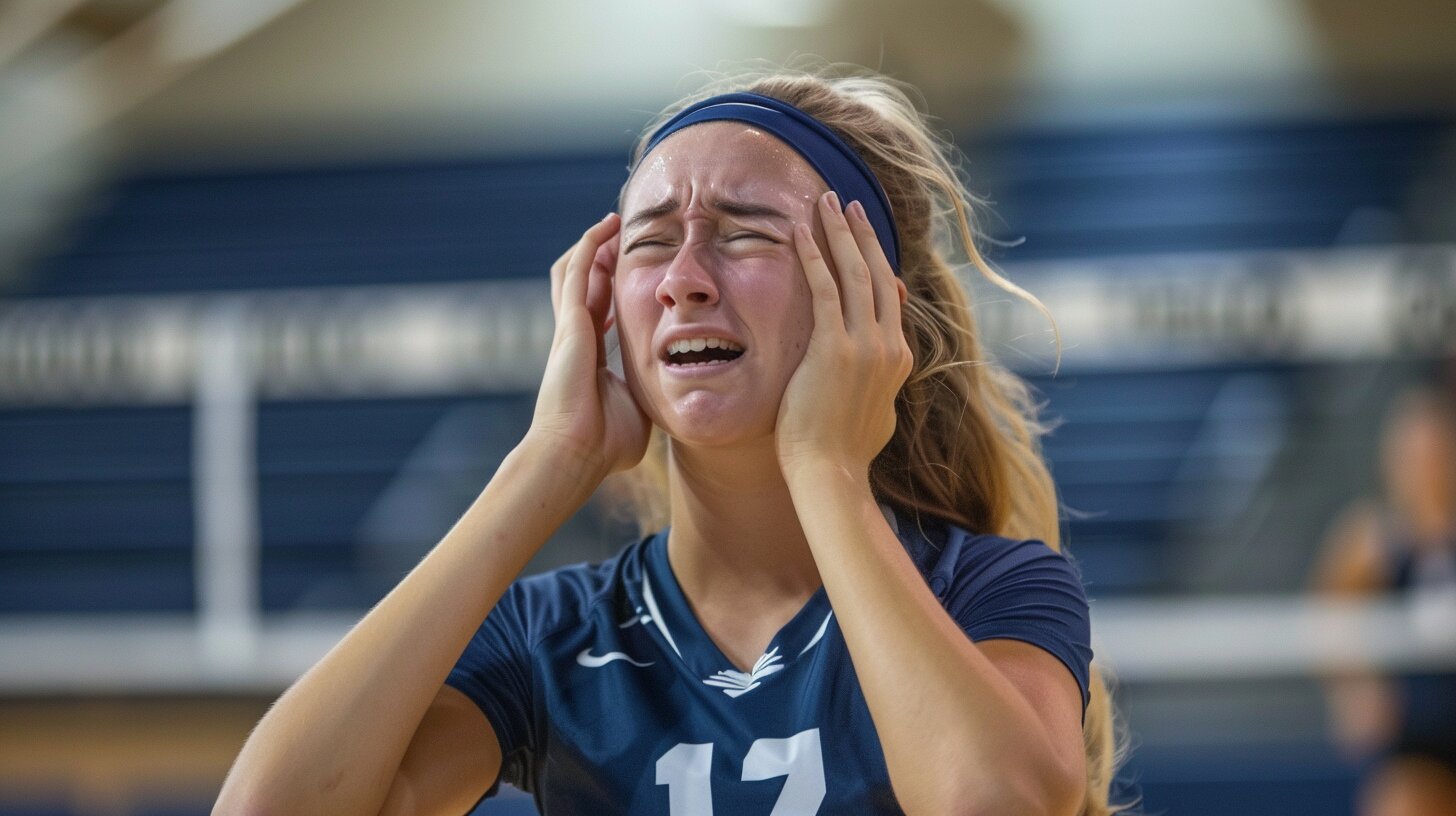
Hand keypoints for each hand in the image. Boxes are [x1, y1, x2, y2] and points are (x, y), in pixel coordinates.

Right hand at [526, 213, 650, 479]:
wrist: (576, 453)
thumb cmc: (604, 444)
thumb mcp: (636, 410)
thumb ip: (648, 395)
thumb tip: (673, 398)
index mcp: (591, 357)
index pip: (602, 310)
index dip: (614, 288)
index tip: (635, 271)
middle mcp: (577, 337)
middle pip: (588, 284)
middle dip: (604, 259)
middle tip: (625, 236)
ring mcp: (570, 328)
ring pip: (577, 271)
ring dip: (594, 245)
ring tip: (615, 222)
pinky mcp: (569, 323)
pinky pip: (579, 271)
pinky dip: (590, 245)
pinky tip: (606, 226)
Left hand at [776, 192, 911, 476]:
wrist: (831, 474)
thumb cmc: (844, 454)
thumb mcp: (877, 415)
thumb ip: (882, 387)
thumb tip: (887, 377)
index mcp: (899, 358)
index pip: (890, 298)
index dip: (876, 262)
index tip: (861, 238)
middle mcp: (889, 345)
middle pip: (878, 275)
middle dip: (862, 235)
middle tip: (847, 204)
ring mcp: (865, 346)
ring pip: (855, 273)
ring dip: (840, 233)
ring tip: (827, 202)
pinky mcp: (834, 349)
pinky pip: (824, 290)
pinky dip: (813, 257)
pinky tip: (800, 231)